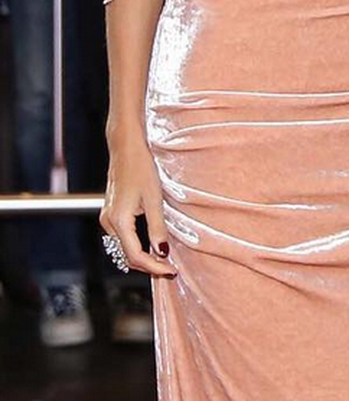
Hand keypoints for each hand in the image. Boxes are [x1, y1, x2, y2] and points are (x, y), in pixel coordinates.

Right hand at [100, 136, 175, 277]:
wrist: (126, 148)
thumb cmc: (141, 168)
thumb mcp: (154, 198)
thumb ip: (157, 227)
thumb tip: (162, 252)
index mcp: (119, 220)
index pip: (135, 255)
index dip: (154, 266)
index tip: (171, 271)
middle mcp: (108, 223)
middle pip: (128, 255)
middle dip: (149, 265)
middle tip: (170, 270)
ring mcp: (107, 218)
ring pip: (124, 248)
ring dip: (143, 257)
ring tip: (164, 261)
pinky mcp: (111, 213)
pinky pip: (123, 238)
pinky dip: (137, 246)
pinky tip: (151, 246)